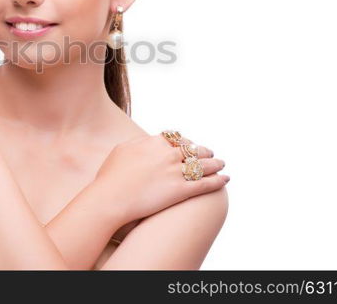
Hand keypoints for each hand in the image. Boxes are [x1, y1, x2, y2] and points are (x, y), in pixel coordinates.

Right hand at [93, 132, 228, 223]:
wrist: (111, 199)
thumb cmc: (110, 177)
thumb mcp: (121, 150)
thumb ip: (137, 143)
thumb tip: (146, 141)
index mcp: (154, 142)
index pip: (176, 138)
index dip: (185, 142)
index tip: (189, 145)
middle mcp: (168, 154)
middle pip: (193, 149)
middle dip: (204, 151)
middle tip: (210, 154)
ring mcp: (176, 172)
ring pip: (203, 165)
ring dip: (216, 164)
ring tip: (222, 164)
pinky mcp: (181, 191)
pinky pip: (205, 184)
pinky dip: (218, 181)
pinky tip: (225, 180)